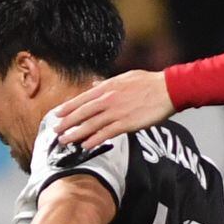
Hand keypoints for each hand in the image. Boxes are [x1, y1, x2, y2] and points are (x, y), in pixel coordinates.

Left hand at [53, 70, 171, 151]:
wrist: (168, 89)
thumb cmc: (149, 83)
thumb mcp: (125, 77)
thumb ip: (107, 83)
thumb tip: (94, 85)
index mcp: (107, 87)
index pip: (82, 99)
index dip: (68, 108)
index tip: (58, 115)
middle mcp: (108, 99)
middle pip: (82, 113)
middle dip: (67, 123)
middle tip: (56, 131)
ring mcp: (116, 112)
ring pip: (91, 125)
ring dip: (76, 134)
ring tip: (65, 141)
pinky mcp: (126, 123)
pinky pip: (106, 133)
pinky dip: (94, 140)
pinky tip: (86, 145)